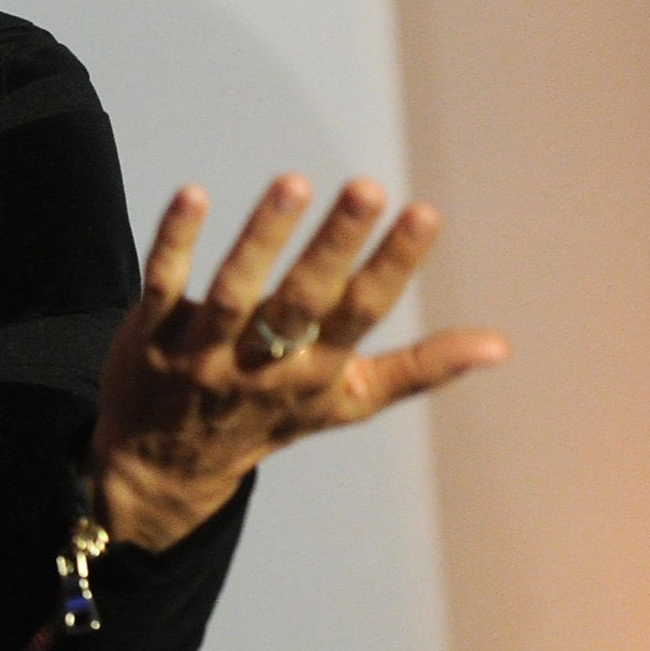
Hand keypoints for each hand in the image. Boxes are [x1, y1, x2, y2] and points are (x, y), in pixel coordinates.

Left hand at [90, 174, 507, 552]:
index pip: (360, 315)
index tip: (424, 211)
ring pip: (232, 292)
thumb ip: (418, 369)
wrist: (163, 468)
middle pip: (301, 302)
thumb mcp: (344, 402)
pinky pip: (160, 286)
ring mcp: (201, 351)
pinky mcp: (148, 335)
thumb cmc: (267, 418)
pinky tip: (193, 194)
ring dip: (262, 238)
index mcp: (315, 373)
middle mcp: (260, 364)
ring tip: (292, 182)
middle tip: (366, 187)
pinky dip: (175, 244)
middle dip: (335, 247)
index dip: (393, 265)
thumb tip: (501, 345)